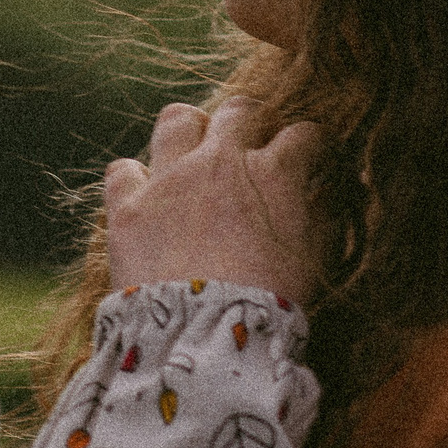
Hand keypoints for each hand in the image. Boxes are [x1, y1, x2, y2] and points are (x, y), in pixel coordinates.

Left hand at [103, 97, 321, 304]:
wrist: (203, 335)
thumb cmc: (268, 304)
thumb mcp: (310, 260)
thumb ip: (319, 217)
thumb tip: (325, 193)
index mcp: (273, 175)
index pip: (303, 136)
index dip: (310, 145)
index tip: (310, 157)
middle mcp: (220, 163)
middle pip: (239, 112)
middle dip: (252, 121)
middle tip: (252, 144)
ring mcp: (169, 179)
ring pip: (176, 119)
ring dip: (188, 130)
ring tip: (192, 151)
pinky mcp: (128, 207)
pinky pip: (122, 169)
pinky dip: (132, 178)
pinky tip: (140, 193)